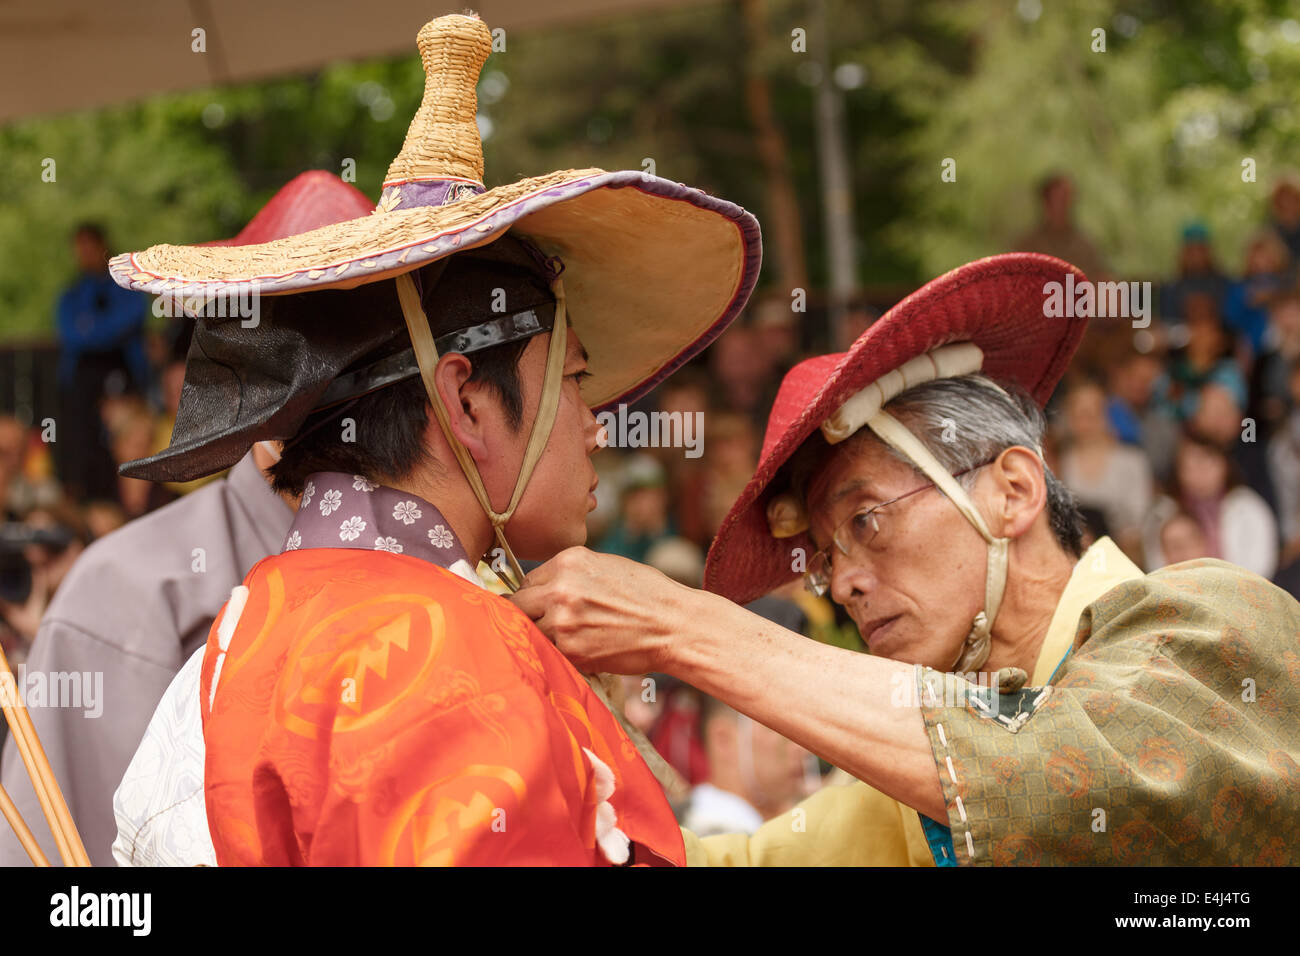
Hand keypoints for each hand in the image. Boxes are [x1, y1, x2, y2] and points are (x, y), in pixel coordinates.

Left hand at [509, 547, 690, 674]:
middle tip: (539, 625)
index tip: (540, 607)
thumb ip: (571, 574)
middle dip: (526, 615)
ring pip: (528, 631)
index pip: (528, 580)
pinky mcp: (571, 650)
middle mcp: (561, 588)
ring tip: (562, 640)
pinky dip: (555, 654)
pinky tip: (575, 651)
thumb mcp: (605, 566)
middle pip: (517, 604)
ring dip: (539, 637)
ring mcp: (563, 620)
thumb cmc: (646, 594)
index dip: (533, 595)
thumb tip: (543, 588)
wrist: (672, 624)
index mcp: (569, 561)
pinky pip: (547, 651)